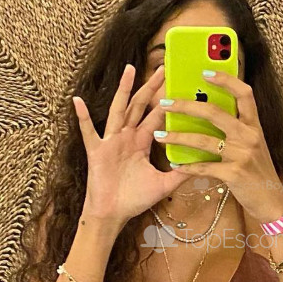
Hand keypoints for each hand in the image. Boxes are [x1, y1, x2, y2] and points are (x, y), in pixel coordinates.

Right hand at [73, 64, 188, 228]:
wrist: (113, 214)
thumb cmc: (134, 199)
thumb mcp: (163, 185)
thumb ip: (181, 174)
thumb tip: (204, 167)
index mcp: (142, 142)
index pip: (157, 116)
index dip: (167, 100)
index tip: (177, 83)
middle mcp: (127, 137)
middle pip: (141, 105)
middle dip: (151, 86)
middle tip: (163, 67)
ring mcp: (111, 141)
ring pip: (120, 110)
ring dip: (124, 89)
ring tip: (130, 69)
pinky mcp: (97, 151)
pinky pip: (89, 132)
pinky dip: (83, 117)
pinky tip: (78, 101)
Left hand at [157, 69, 282, 223]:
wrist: (272, 201)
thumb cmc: (258, 172)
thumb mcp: (252, 145)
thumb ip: (237, 129)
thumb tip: (208, 113)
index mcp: (254, 125)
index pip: (244, 94)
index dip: (225, 80)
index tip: (205, 72)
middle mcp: (249, 136)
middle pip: (214, 112)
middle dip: (186, 106)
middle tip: (165, 103)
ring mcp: (242, 155)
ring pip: (203, 140)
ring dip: (177, 137)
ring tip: (159, 135)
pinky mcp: (234, 174)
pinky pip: (204, 167)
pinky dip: (187, 167)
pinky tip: (175, 165)